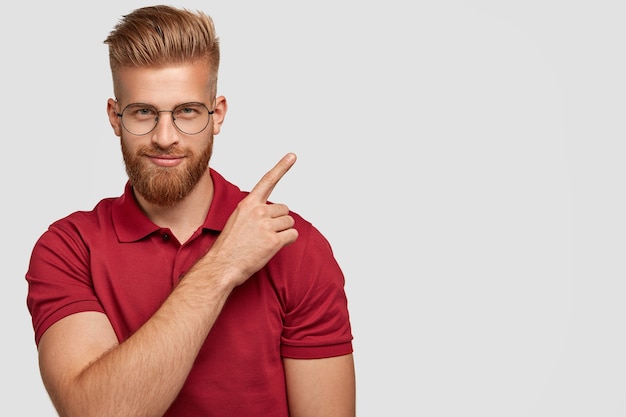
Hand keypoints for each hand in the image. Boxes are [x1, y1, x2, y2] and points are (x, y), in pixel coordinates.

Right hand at [201, 153, 298, 286]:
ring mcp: (266, 225)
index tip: (293, 155)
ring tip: (265, 242)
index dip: (282, 167)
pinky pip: (292, 235)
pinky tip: (272, 247)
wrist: (222, 266)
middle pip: (284, 210)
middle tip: (264, 234)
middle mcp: (258, 211)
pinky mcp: (274, 240)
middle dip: (279, 221)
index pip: (267, 181)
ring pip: (289, 223)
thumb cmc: (229, 246)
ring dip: (283, 232)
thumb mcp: (237, 220)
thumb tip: (274, 213)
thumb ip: (255, 212)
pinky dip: (287, 241)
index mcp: (248, 204)